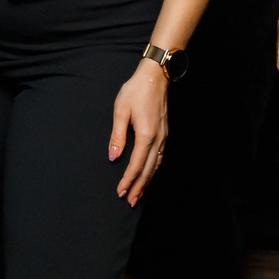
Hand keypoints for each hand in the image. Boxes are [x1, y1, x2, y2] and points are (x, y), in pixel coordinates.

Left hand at [109, 59, 168, 205]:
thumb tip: (113, 156)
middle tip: (130, 201)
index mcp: (146, 134)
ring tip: (138, 194)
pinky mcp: (165, 133)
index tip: (120, 191)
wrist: (155, 77)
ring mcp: (164, 136)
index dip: (128, 180)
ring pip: (156, 165)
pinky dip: (153, 170)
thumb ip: (117, 135)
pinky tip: (148, 175)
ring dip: (147, 181)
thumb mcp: (120, 110)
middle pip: (148, 170)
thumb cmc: (136, 91)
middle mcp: (158, 138)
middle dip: (139, 187)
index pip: (136, 164)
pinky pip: (160, 158)